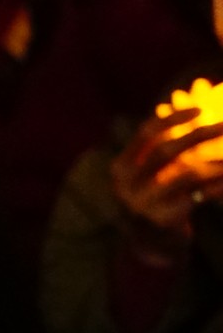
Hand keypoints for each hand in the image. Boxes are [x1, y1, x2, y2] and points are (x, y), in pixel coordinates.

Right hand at [110, 108, 222, 263]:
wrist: (150, 237)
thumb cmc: (154, 191)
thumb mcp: (149, 167)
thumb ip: (160, 141)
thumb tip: (189, 95)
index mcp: (120, 167)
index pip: (146, 133)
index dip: (173, 119)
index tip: (199, 110)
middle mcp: (127, 185)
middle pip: (167, 150)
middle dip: (198, 134)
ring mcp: (145, 203)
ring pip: (186, 172)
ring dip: (214, 159)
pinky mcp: (165, 218)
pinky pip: (199, 194)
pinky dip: (216, 184)